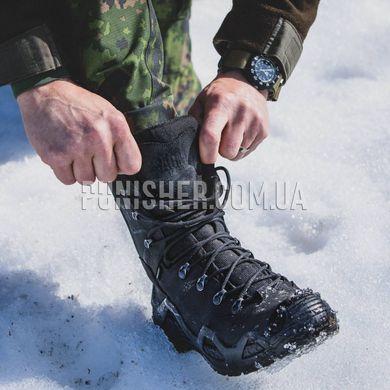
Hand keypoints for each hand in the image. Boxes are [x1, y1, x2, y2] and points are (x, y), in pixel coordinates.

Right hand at [17, 80, 141, 184]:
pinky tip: (64, 155)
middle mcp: (99, 137)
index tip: (114, 161)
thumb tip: (125, 168)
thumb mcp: (109, 113)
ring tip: (75, 152)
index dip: (122, 166)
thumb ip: (120, 139)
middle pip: (108, 177)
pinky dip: (65, 172)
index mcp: (117, 126)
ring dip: (81, 171)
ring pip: (87, 180)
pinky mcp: (56, 156)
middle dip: (99, 169)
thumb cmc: (79, 105)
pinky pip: (68, 180)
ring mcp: (77, 148)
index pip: (132, 165)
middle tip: (90, 154)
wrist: (44, 92)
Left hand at [190, 70, 268, 163]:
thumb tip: (193, 148)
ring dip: (231, 148)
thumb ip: (194, 124)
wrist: (248, 81)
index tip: (205, 159)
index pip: (211, 136)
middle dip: (220, 151)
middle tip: (219, 137)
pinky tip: (241, 131)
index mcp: (220, 104)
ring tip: (231, 131)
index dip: (206, 154)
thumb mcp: (201, 102)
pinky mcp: (264, 130)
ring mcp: (255, 121)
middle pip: (227, 151)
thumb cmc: (218, 95)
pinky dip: (242, 146)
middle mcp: (240, 112)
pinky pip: (248, 151)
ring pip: (238, 154)